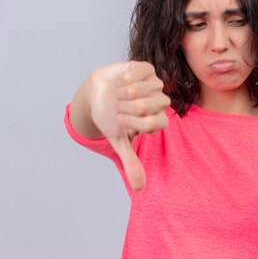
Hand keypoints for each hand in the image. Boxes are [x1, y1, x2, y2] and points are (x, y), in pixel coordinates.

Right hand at [89, 61, 169, 190]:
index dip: (134, 122)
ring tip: (118, 94)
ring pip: (146, 88)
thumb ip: (131, 162)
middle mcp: (159, 102)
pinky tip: (121, 80)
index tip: (121, 121)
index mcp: (157, 119)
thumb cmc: (111, 118)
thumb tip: (140, 189)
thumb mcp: (119, 141)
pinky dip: (128, 77)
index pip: (156, 123)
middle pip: (149, 105)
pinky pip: (143, 71)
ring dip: (126, 93)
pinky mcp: (146, 69)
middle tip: (118, 107)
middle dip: (127, 108)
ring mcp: (154, 84)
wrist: (98, 93)